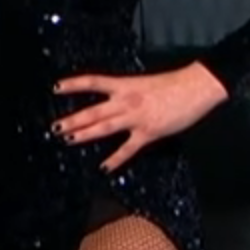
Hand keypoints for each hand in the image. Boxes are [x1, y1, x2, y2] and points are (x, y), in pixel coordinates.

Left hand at [53, 63, 228, 172]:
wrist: (195, 88)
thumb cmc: (172, 84)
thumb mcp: (142, 83)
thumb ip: (126, 92)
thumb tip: (114, 101)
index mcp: (124, 85)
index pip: (93, 82)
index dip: (73, 84)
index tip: (56, 88)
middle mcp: (125, 101)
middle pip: (93, 111)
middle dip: (73, 119)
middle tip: (55, 127)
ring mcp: (135, 118)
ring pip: (104, 128)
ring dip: (84, 134)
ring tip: (67, 139)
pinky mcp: (148, 133)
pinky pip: (128, 149)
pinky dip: (115, 159)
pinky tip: (104, 167)